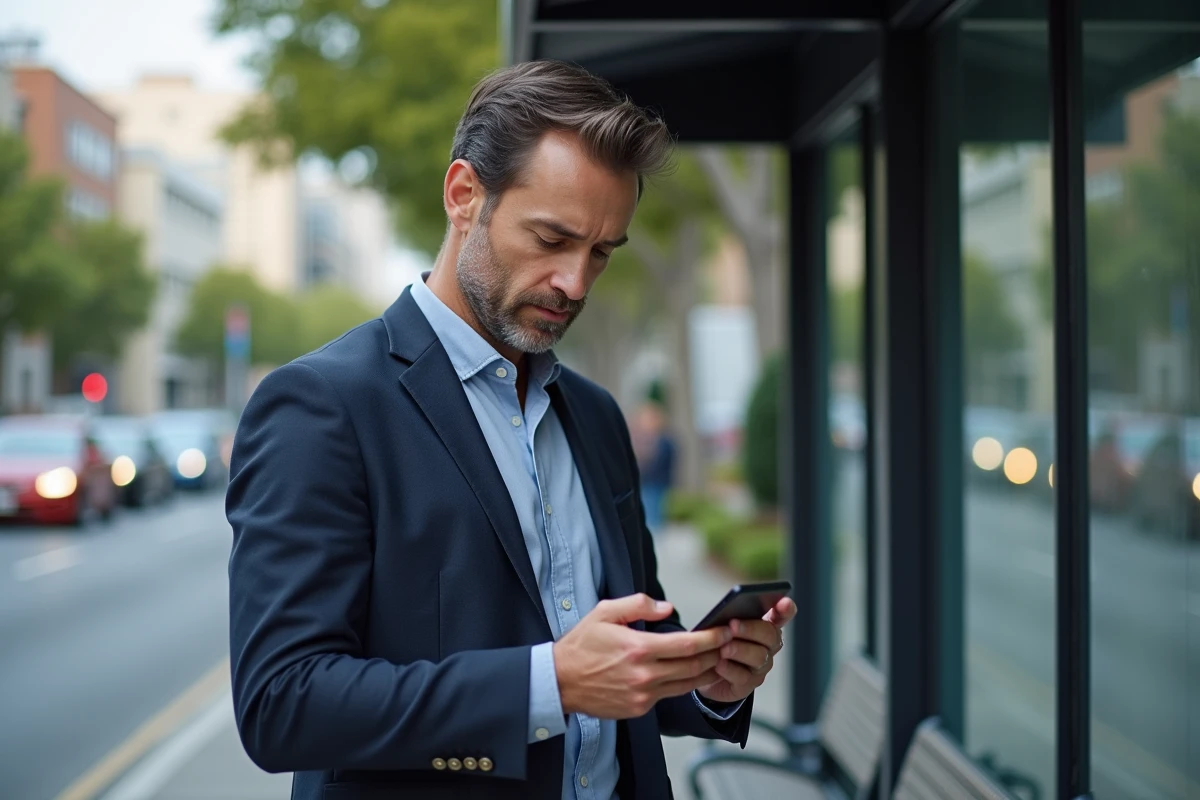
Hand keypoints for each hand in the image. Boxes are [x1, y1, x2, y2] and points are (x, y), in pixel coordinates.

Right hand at [553, 593, 732, 719]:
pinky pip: (669, 695)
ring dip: (706, 672)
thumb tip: (668, 608)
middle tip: (728, 643)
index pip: (688, 645)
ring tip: (718, 660)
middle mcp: (644, 675)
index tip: (724, 630)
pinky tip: (690, 675)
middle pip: (694, 666)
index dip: (711, 638)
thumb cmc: (581, 644)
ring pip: (687, 684)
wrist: (559, 681)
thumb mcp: (605, 612)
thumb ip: (638, 605)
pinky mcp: (639, 708)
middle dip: (716, 654)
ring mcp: (643, 695)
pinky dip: (683, 684)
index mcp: (638, 648)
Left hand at [697, 597, 796, 704]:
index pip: (781, 616)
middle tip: (733, 625)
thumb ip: (729, 618)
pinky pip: (744, 677)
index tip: (784, 602)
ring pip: (759, 657)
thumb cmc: (717, 645)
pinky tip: (720, 665)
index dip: (785, 610)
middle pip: (770, 636)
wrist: (705, 676)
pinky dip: (730, 670)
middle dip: (752, 629)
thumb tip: (727, 610)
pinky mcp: (748, 684)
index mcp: (764, 627)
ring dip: (741, 650)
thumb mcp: (722, 627)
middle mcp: (767, 647)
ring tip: (724, 648)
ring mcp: (760, 667)